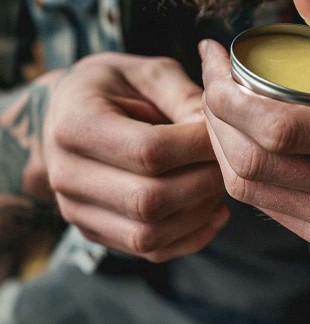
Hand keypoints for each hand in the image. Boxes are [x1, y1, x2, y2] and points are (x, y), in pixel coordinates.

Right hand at [43, 53, 227, 261]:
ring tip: (220, 186)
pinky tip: (212, 211)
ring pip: (149, 235)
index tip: (223, 134)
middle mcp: (67, 174)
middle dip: (202, 183)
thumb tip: (218, 131)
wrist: (67, 113)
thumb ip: (183, 96)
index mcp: (76, 124)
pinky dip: (190, 237)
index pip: (148, 150)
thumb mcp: (147, 72)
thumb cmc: (114, 86)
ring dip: (198, 214)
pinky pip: (149, 250)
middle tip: (228, 163)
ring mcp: (76, 210)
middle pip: (148, 200)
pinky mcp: (94, 232)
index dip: (196, 147)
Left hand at [200, 0, 309, 253]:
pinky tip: (234, 139)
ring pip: (246, 186)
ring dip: (216, 143)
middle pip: (252, 161)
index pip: (279, 128)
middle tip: (210, 81)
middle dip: (213, 115)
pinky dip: (235, 168)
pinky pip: (260, 202)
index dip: (229, 96)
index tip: (214, 60)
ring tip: (215, 106)